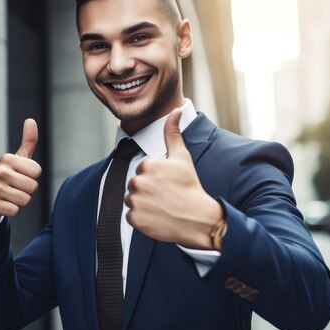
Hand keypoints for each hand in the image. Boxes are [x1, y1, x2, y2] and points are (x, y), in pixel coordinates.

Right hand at [0, 119, 41, 234]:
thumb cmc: (8, 175)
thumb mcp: (19, 158)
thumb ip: (28, 141)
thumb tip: (31, 120)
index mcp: (7, 158)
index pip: (37, 171)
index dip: (33, 176)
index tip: (22, 175)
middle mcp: (0, 171)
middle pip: (33, 187)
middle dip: (28, 190)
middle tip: (16, 186)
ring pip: (25, 200)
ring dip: (21, 200)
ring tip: (11, 194)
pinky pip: (16, 210)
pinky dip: (13, 209)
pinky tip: (5, 203)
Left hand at [124, 109, 222, 248]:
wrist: (198, 218)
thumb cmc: (190, 186)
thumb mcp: (182, 157)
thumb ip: (173, 133)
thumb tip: (175, 110)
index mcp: (146, 165)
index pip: (142, 171)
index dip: (155, 178)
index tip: (167, 184)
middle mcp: (137, 182)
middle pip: (135, 186)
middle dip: (147, 191)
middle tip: (165, 196)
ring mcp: (135, 202)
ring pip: (131, 201)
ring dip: (143, 205)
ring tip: (161, 207)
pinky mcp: (134, 219)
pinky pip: (131, 217)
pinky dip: (142, 219)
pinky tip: (157, 218)